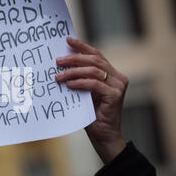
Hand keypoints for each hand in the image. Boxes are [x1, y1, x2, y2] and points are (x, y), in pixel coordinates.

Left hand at [55, 37, 128, 163]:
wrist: (103, 136)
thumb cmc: (91, 114)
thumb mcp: (84, 93)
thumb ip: (79, 79)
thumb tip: (61, 65)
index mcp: (111, 73)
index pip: (96, 55)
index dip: (82, 46)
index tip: (67, 40)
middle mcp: (118, 77)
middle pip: (94, 60)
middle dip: (74, 58)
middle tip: (57, 61)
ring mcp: (118, 85)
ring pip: (93, 70)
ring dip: (72, 71)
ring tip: (58, 75)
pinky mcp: (115, 95)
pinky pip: (94, 84)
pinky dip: (79, 83)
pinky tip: (68, 85)